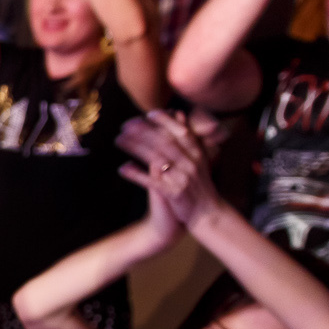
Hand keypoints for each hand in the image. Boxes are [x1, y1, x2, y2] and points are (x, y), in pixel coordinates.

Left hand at [117, 111, 218, 233]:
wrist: (209, 215)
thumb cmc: (200, 186)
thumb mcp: (198, 159)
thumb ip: (187, 138)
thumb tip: (178, 114)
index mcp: (197, 154)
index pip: (181, 133)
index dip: (166, 122)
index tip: (149, 113)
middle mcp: (191, 164)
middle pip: (165, 143)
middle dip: (144, 132)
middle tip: (126, 124)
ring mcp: (182, 178)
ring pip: (156, 159)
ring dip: (136, 148)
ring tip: (119, 140)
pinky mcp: (174, 194)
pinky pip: (152, 182)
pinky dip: (137, 174)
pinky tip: (123, 168)